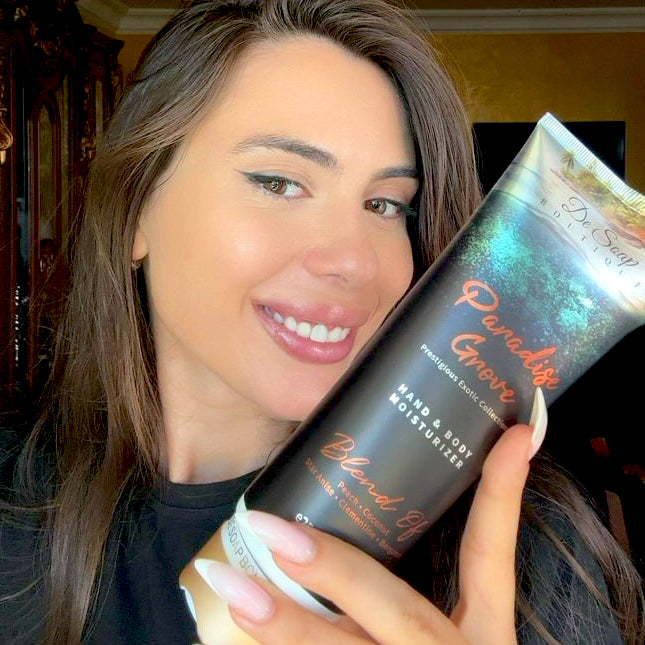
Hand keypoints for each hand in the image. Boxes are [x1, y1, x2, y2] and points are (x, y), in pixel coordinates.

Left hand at [196, 397, 545, 644]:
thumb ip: (399, 601)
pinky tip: (228, 635)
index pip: (491, 555)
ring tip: (229, 583)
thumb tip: (345, 525)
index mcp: (481, 636)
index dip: (501, 494)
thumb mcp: (447, 639)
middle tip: (271, 529)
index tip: (510, 435)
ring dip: (283, 625)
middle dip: (333, 568)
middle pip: (394, 609)